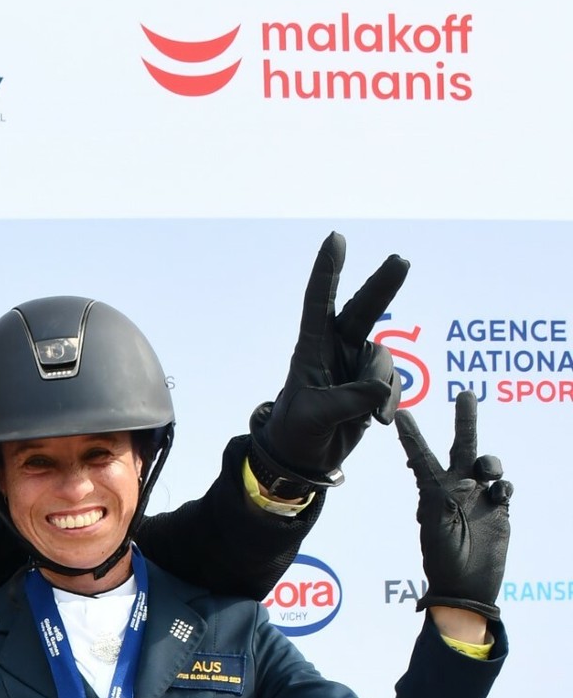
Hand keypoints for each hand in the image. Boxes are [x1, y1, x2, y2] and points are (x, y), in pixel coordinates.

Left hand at [249, 234, 409, 495]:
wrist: (304, 458)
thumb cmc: (296, 432)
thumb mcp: (316, 417)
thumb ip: (348, 400)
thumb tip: (382, 389)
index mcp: (312, 347)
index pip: (319, 302)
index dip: (328, 271)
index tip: (335, 239)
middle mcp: (336, 348)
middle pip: (363, 309)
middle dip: (382, 286)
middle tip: (401, 261)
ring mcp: (355, 364)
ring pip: (383, 359)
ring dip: (382, 385)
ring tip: (373, 415)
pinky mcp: (371, 383)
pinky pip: (391, 383)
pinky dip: (390, 400)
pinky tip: (379, 419)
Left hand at [397, 394, 510, 622]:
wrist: (466, 587)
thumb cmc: (443, 560)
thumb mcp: (436, 527)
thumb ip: (445, 500)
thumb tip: (465, 480)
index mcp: (432, 491)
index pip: (420, 457)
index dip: (411, 435)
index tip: (400, 413)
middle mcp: (455, 488)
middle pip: (460, 447)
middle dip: (464, 421)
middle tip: (465, 394)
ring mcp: (478, 497)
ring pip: (486, 463)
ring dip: (489, 461)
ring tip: (486, 473)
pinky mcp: (498, 508)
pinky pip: (503, 486)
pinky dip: (503, 486)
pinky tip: (498, 497)